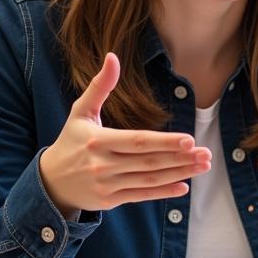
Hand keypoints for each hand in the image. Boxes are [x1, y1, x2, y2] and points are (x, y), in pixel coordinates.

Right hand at [39, 53, 210, 218]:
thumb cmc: (71, 141)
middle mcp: (102, 165)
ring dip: (179, 173)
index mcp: (98, 141)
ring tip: (202, 166)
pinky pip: (141, 196)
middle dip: (180, 158)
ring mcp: (107, 185)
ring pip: (149, 180)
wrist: (51, 182)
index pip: (137, 141)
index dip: (164, 141)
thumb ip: (100, 86)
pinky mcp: (110, 201)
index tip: (188, 139)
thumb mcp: (80, 112)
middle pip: (148, 162)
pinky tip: (184, 185)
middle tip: (206, 153)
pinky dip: (163, 192)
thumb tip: (112, 57)